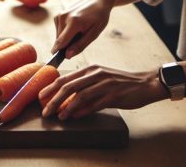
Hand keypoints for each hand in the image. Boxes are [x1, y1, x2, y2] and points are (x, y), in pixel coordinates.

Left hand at [38, 64, 166, 119]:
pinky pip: (94, 104)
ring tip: (58, 116)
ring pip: (80, 96)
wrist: (145, 83)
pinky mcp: (113, 96)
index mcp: (91, 69)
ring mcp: (104, 85)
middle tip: (45, 110)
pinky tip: (74, 116)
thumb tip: (68, 100)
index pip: (65, 78)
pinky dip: (83, 111)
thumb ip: (85, 86)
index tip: (40, 96)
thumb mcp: (101, 78)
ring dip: (66, 107)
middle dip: (53, 99)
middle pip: (69, 86)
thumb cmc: (122, 82)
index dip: (51, 87)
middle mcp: (96, 75)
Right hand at [51, 0, 116, 57]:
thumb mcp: (94, 33)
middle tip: (81, 39)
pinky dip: (66, 33)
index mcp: (73, 22)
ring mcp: (59, 15)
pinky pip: (59, 32)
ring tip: (80, 31)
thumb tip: (67, 55)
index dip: (57, 54)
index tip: (55, 63)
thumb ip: (80, 45)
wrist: (97, 0)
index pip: (61, 42)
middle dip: (68, 45)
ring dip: (67, 39)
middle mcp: (63, 18)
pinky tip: (75, 27)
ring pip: (58, 37)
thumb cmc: (99, 17)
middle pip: (59, 41)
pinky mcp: (57, 16)